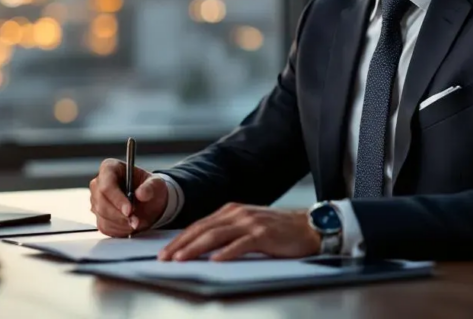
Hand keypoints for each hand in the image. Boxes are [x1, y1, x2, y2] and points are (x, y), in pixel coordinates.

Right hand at [89, 158, 167, 236]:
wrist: (149, 202)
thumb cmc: (150, 188)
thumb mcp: (156, 184)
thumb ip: (150, 187)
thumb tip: (141, 193)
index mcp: (110, 168)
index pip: (106, 185)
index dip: (117, 199)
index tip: (129, 210)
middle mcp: (99, 183)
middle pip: (101, 202)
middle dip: (120, 215)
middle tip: (135, 219)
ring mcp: (96, 200)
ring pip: (102, 216)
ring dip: (121, 223)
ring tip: (135, 221)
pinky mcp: (98, 215)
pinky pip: (104, 226)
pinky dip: (119, 229)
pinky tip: (129, 225)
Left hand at [158, 203, 320, 261]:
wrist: (307, 227)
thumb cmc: (277, 230)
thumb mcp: (247, 226)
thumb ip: (227, 232)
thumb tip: (201, 247)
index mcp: (230, 211)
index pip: (198, 225)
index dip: (179, 239)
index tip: (164, 252)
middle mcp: (237, 214)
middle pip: (202, 229)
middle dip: (181, 245)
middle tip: (165, 258)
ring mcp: (250, 223)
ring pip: (216, 235)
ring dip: (195, 248)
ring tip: (181, 259)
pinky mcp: (263, 234)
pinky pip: (241, 244)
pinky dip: (226, 252)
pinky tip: (215, 260)